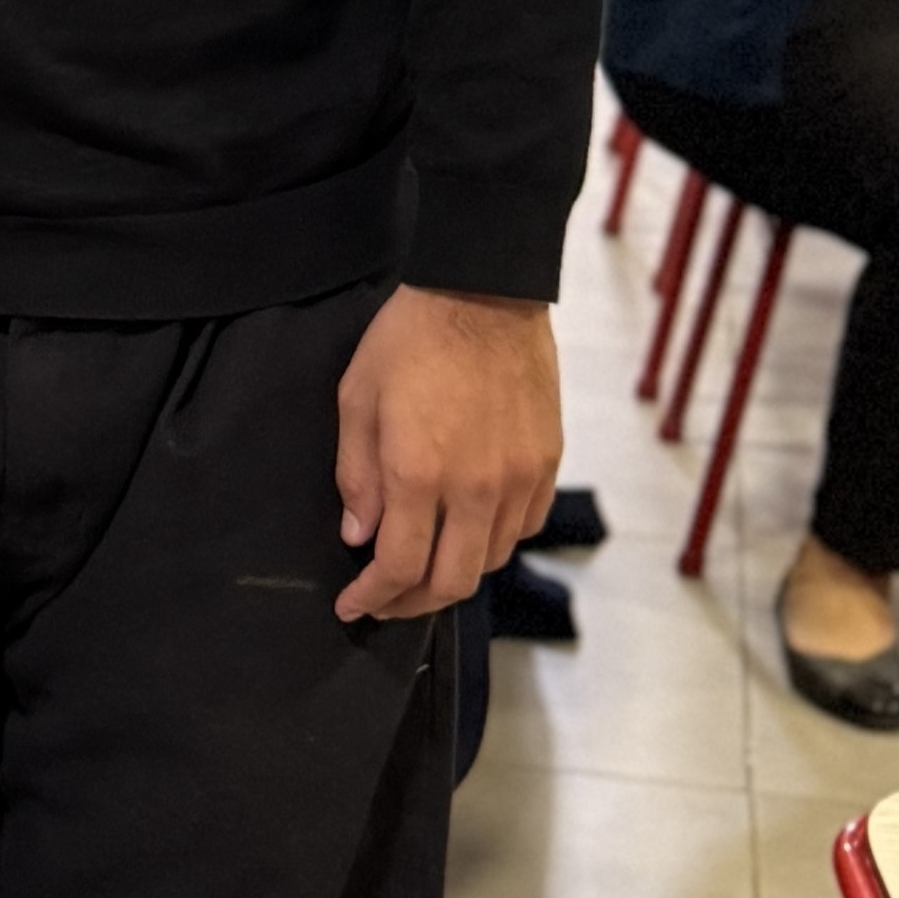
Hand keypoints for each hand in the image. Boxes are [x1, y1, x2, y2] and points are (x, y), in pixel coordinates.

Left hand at [332, 286, 560, 622]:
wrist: (484, 291)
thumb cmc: (410, 338)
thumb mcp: (357, 399)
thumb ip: (356, 475)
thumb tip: (358, 535)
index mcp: (418, 473)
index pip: (399, 566)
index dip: (373, 598)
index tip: (352, 606)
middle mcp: (475, 487)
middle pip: (451, 581)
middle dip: (410, 603)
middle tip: (384, 601)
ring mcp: (518, 478)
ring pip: (490, 559)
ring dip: (453, 575)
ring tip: (423, 567)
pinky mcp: (547, 463)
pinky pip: (524, 527)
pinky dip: (493, 543)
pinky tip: (468, 532)